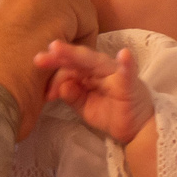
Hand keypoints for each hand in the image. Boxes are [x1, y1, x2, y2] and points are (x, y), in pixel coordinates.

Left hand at [35, 40, 154, 142]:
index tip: (46, 94)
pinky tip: (124, 54)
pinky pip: (128, 73)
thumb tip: (60, 88)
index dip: (55, 78)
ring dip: (77, 55)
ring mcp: (116, 73)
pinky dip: (127, 64)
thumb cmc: (111, 113)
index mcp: (88, 73)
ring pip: (95, 61)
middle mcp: (100, 69)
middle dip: (58, 57)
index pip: (68, 69)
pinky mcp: (130, 84)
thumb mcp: (85, 107)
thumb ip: (72, 96)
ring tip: (59, 49)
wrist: (136, 128)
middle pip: (77, 60)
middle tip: (40, 58)